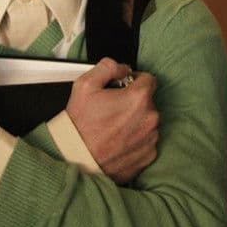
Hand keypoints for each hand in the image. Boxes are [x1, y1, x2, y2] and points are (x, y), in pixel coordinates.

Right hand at [66, 58, 159, 184]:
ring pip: (147, 122)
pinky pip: (146, 141)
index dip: (134, 81)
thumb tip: (123, 68)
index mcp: (139, 98)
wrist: (75, 159)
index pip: (149, 79)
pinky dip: (136, 139)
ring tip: (113, 128)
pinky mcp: (148, 155)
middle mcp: (150, 118)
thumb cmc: (80, 125)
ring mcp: (150, 138)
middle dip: (133, 102)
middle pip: (148, 102)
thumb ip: (108, 67)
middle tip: (112, 110)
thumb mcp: (85, 85)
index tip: (124, 88)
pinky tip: (118, 141)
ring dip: (135, 121)